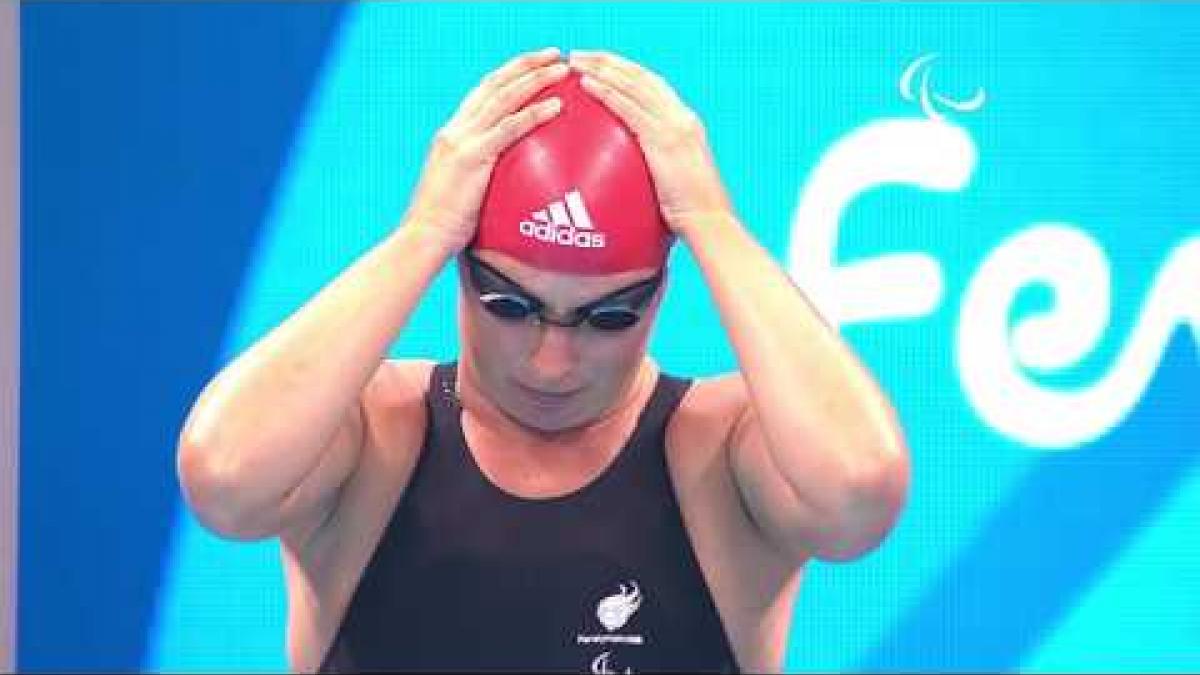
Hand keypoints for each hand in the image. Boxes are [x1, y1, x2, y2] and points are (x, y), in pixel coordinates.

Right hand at [405, 47, 568, 253]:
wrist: (424, 237)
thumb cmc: (445, 226)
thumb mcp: (464, 190)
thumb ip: (482, 175)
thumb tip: (510, 180)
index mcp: (452, 134)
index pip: (483, 93)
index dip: (509, 75)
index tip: (533, 64)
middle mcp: (456, 130)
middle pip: (494, 85)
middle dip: (526, 65)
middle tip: (555, 55)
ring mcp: (462, 140)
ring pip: (504, 98)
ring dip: (535, 79)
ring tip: (562, 69)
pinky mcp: (471, 156)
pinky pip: (510, 128)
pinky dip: (535, 113)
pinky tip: (557, 106)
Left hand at [568, 50, 734, 236]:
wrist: (709, 221)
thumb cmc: (693, 212)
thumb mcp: (675, 181)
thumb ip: (658, 166)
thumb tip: (633, 173)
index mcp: (686, 123)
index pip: (653, 86)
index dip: (627, 71)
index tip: (603, 64)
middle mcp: (681, 117)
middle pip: (641, 77)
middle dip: (610, 61)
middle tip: (582, 54)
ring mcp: (674, 125)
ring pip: (633, 85)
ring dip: (603, 68)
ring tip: (577, 60)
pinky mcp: (663, 139)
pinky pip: (628, 108)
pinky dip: (606, 92)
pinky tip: (586, 85)